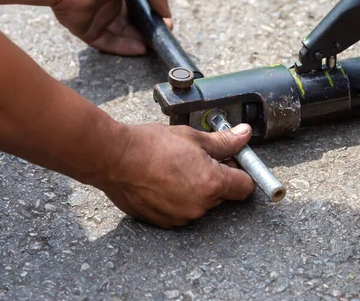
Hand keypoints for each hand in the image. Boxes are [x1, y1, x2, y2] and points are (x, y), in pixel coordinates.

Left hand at [52, 0, 171, 55]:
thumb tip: (165, 11)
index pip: (143, 4)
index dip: (155, 14)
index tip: (166, 23)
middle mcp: (111, 2)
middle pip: (134, 22)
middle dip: (150, 30)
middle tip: (162, 37)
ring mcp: (99, 17)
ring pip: (124, 35)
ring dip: (140, 41)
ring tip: (155, 45)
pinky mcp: (88, 31)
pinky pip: (109, 43)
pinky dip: (125, 48)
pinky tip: (140, 49)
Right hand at [92, 123, 255, 227]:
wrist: (114, 158)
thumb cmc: (150, 145)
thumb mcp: (192, 137)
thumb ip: (223, 141)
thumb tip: (243, 136)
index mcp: (211, 184)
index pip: (245, 186)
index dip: (242, 171)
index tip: (234, 162)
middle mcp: (199, 206)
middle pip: (223, 195)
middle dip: (217, 177)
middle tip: (199, 158)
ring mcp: (181, 217)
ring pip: (202, 203)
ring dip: (196, 188)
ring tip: (176, 168)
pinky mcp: (164, 222)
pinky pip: (182, 211)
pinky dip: (178, 198)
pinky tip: (164, 181)